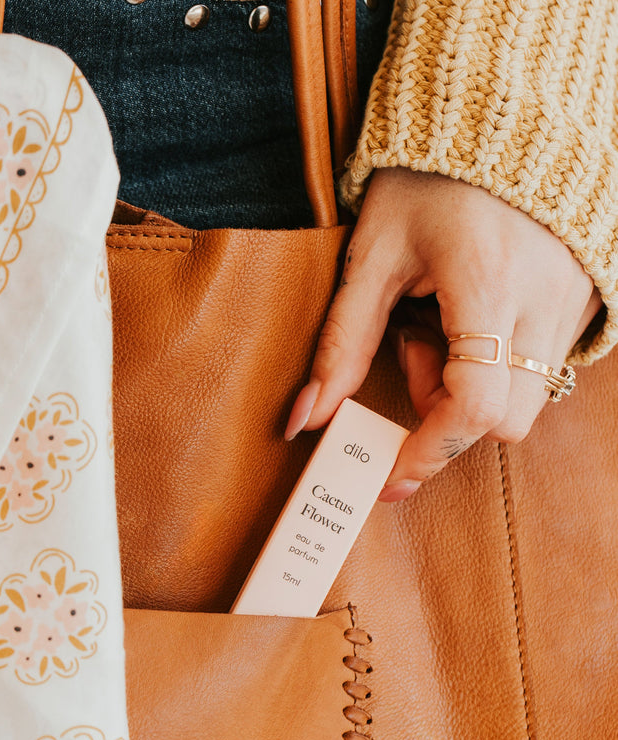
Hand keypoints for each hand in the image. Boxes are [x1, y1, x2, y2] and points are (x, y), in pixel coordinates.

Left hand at [284, 168, 602, 500]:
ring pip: (528, 400)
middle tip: (413, 355)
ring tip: (441, 327)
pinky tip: (474, 319)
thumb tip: (308, 418)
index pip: (476, 406)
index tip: (391, 468)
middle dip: (449, 416)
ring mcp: (572, 300)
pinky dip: (502, 368)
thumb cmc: (426, 181)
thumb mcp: (371, 257)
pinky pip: (544, 368)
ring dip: (474, 391)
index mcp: (486, 283)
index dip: (430, 450)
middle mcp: (543, 299)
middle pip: (507, 420)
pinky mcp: (583, 300)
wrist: (497, 119)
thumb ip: (340, 344)